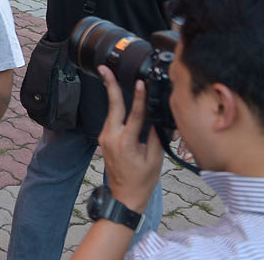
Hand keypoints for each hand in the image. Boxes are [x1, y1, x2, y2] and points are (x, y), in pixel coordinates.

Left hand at [96, 66, 160, 212]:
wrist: (124, 196)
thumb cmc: (142, 180)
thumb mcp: (155, 160)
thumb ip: (156, 136)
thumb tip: (160, 117)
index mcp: (126, 143)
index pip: (135, 115)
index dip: (139, 98)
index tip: (140, 82)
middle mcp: (112, 137)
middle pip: (113, 106)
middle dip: (109, 85)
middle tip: (104, 67)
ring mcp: (105, 138)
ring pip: (111, 112)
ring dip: (112, 94)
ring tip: (111, 74)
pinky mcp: (104, 139)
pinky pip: (111, 120)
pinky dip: (116, 109)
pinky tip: (119, 99)